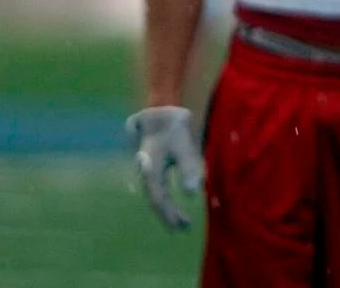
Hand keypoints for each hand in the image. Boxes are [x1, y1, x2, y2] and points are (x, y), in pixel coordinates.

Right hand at [126, 106, 203, 229]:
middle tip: (183, 229)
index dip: (169, 215)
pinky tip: (172, 207)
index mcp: (151, 170)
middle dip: (168, 216)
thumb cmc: (173, 127)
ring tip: (181, 222)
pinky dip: (164, 200)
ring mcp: (147, 170)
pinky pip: (156, 189)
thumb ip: (188, 168)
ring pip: (155, 195)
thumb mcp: (183, 146)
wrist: (161, 111)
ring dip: (166, 209)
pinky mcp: (151, 167)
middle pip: (155, 200)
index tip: (182, 227)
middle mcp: (146, 173)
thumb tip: (193, 194)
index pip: (158, 200)